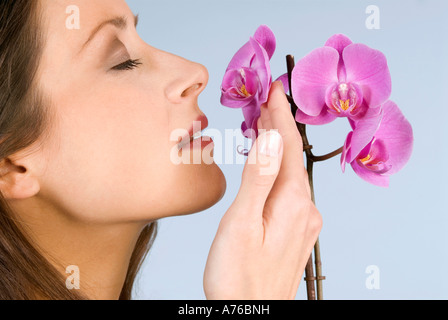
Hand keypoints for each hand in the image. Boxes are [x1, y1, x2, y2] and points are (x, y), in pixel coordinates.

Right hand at [203, 81, 322, 299]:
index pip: (287, 147)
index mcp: (293, 203)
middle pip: (291, 157)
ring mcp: (303, 221)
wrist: (249, 315)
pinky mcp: (295, 230)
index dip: (279, 115)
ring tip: (261, 125)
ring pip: (290, 173)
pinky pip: (289, 189)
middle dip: (278, 127)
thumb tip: (270, 138)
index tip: (274, 88)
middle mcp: (305, 209)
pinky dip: (277, 169)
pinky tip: (267, 165)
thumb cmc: (238, 276)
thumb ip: (258, 179)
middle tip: (263, 101)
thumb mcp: (241, 224)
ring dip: (276, 147)